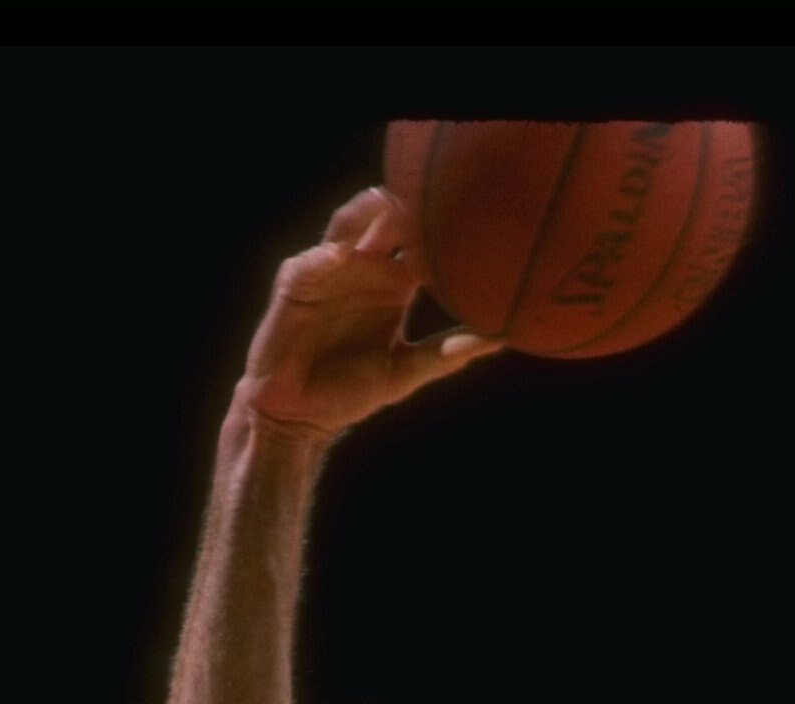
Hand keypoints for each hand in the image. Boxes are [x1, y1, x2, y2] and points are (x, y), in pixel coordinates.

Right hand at [239, 189, 498, 443]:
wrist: (302, 418)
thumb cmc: (351, 392)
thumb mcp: (406, 371)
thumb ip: (447, 353)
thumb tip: (500, 340)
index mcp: (392, 285)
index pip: (418, 244)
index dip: (438, 229)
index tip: (468, 220)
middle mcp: (362, 271)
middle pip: (383, 223)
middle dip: (403, 206)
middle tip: (430, 195)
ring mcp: (327, 274)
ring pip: (345, 228)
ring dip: (362, 213)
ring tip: (384, 202)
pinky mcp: (295, 288)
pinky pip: (308, 265)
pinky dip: (324, 258)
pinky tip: (340, 256)